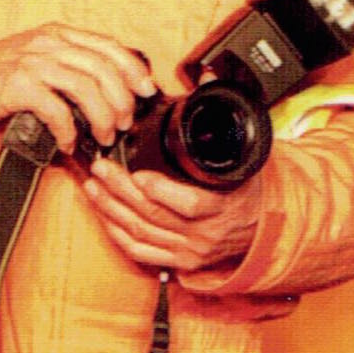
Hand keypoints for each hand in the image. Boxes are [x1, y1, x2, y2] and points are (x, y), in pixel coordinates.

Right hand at [0, 24, 176, 151]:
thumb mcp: (38, 57)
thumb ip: (70, 62)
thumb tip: (111, 85)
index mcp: (58, 34)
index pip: (108, 45)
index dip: (133, 69)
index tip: (147, 90)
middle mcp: (48, 43)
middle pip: (103, 68)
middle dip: (122, 100)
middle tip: (124, 123)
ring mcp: (33, 62)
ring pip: (86, 88)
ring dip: (102, 117)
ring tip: (103, 136)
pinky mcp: (18, 86)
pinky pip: (56, 110)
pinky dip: (68, 130)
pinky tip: (68, 142)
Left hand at [81, 152, 262, 278]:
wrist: (260, 233)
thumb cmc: (248, 194)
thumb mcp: (244, 165)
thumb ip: (220, 135)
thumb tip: (204, 89)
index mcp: (222, 209)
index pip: (190, 204)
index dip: (161, 190)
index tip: (138, 173)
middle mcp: (203, 235)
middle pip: (154, 214)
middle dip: (120, 190)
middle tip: (101, 168)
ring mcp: (188, 252)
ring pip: (141, 232)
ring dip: (111, 209)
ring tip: (93, 187)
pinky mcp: (177, 263)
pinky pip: (139, 252)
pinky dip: (116, 234)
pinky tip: (102, 215)